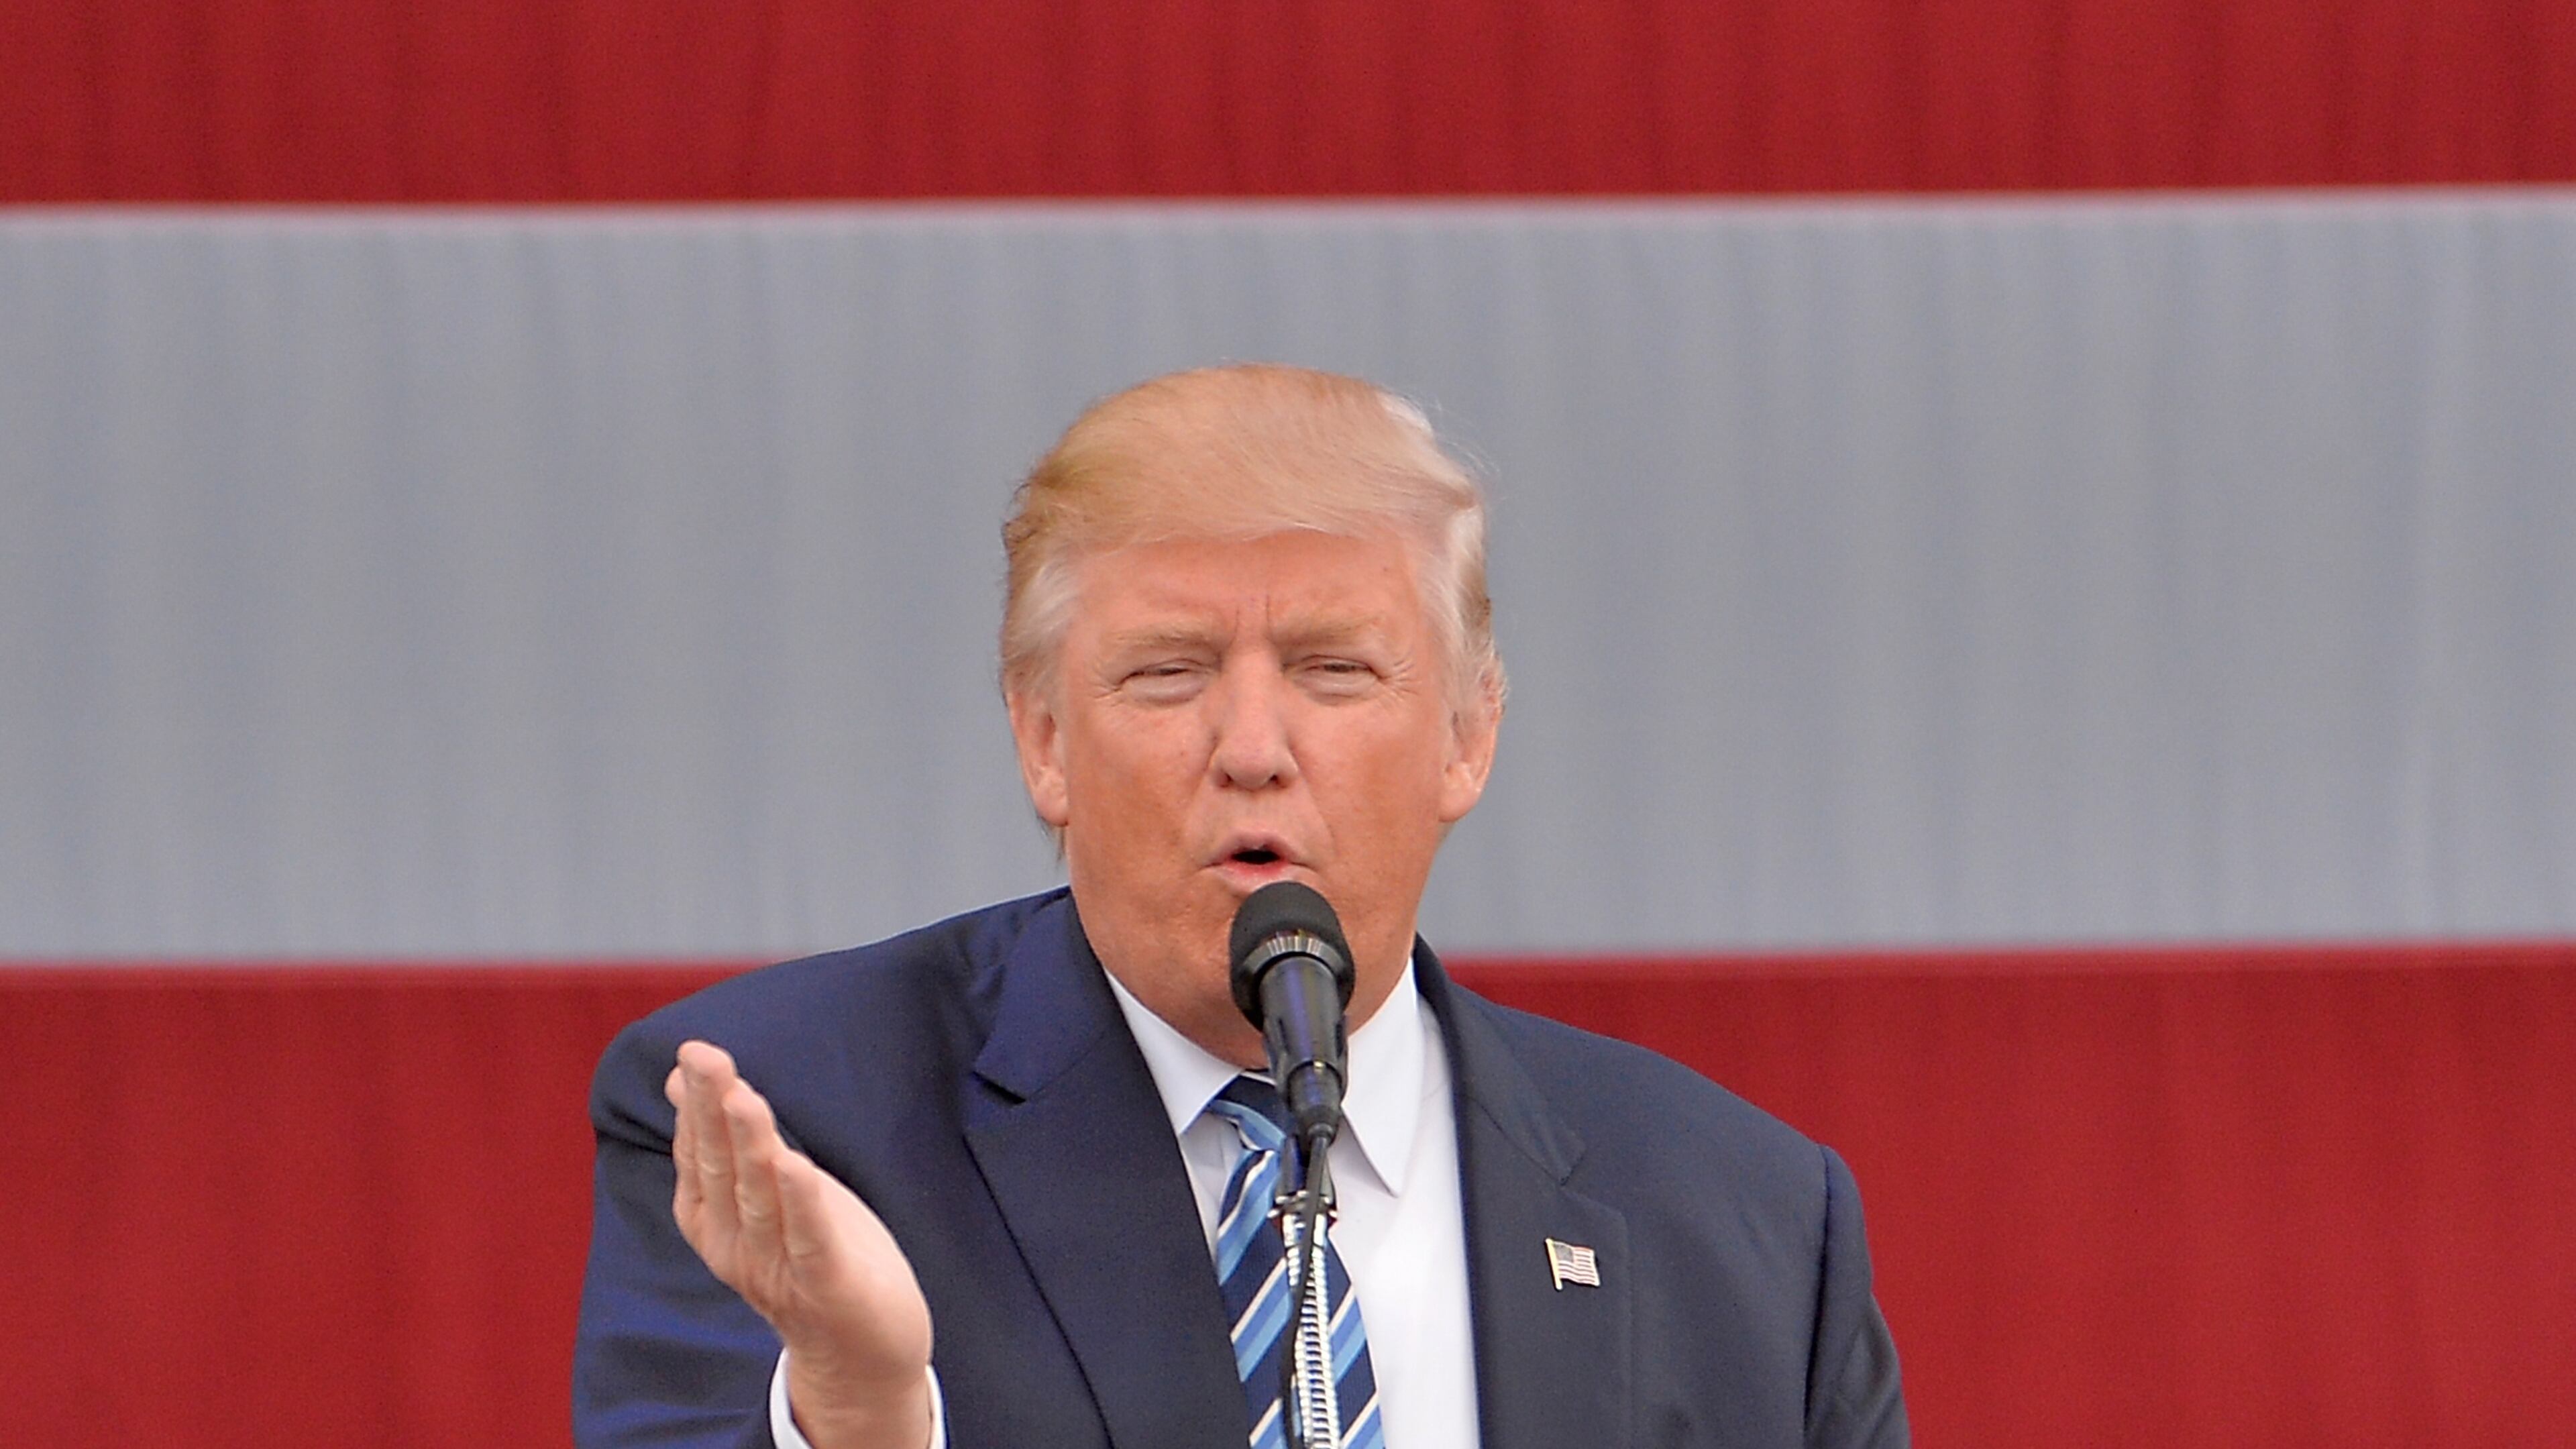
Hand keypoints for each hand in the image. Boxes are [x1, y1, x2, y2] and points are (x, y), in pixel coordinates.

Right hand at [666, 1040, 935, 1448]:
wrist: (860, 1358)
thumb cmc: (812, 1259)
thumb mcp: (764, 1191)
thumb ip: (727, 1139)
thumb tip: (680, 1076)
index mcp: (716, 1222)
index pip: (699, 1155)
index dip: (695, 1106)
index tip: (691, 1054)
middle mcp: (735, 1247)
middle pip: (720, 1170)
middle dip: (710, 1111)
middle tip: (702, 1057)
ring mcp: (778, 1270)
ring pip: (758, 1201)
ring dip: (751, 1147)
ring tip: (742, 1096)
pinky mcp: (826, 1287)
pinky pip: (809, 1241)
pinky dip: (801, 1204)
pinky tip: (796, 1165)